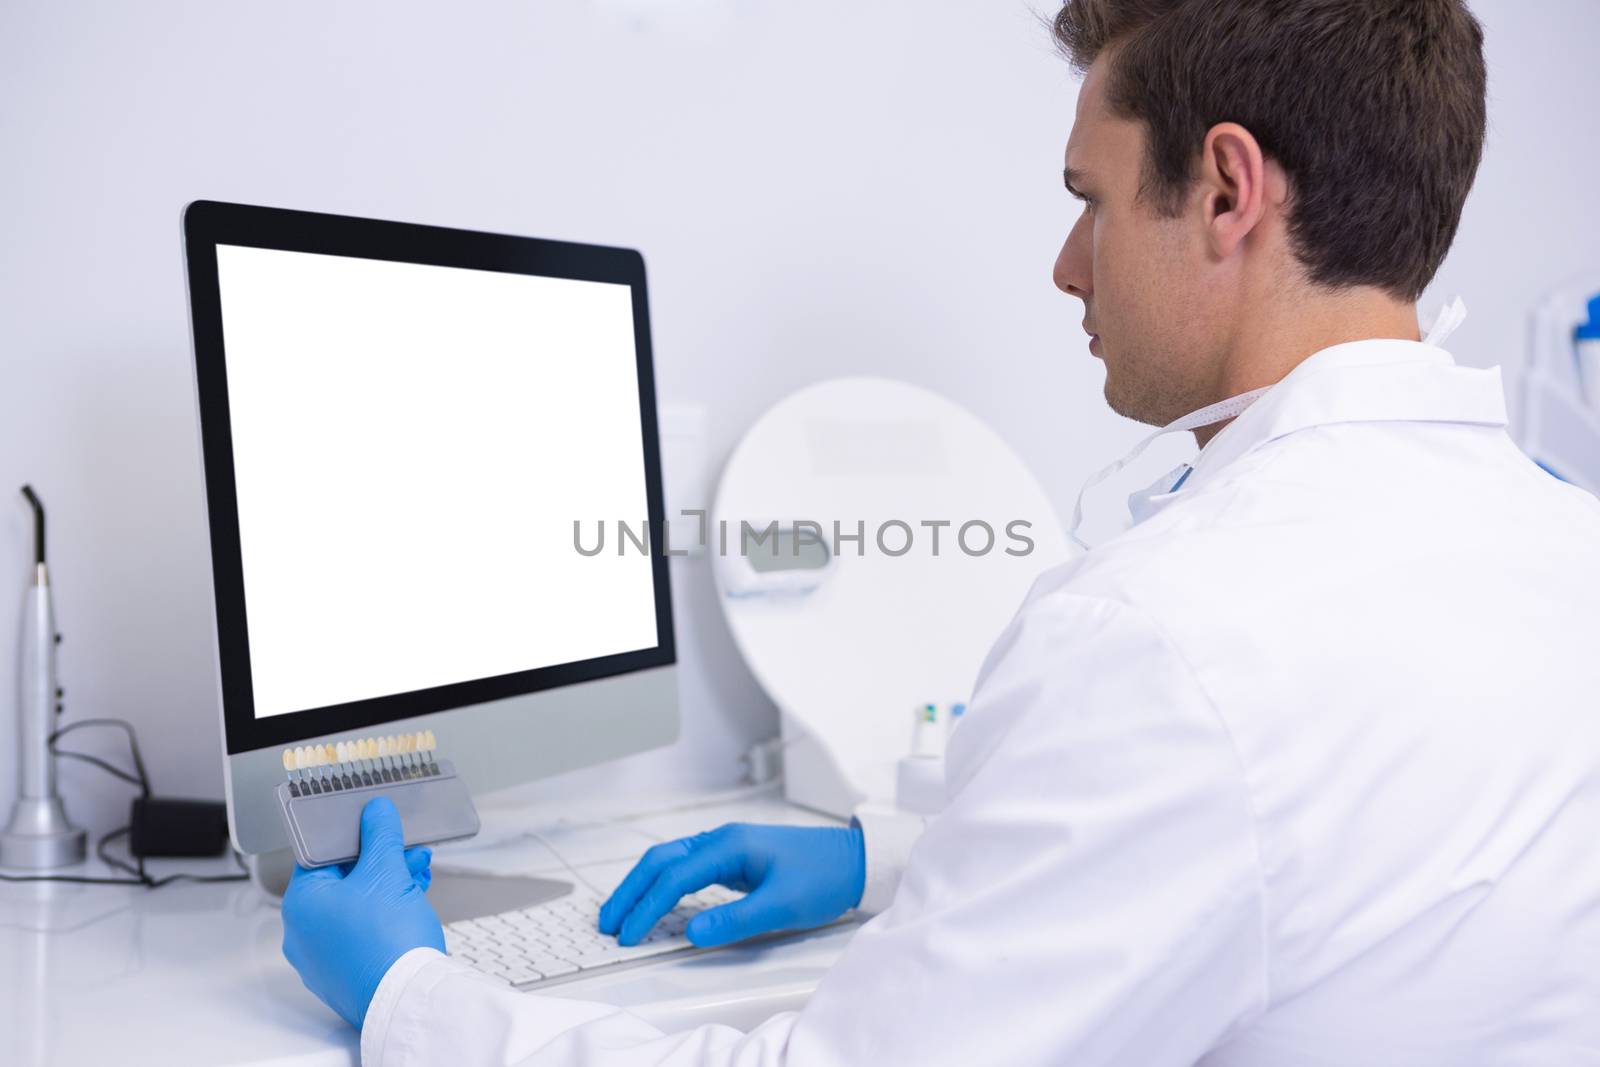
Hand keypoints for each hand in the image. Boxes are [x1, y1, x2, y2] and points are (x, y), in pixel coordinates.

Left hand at [281, 796, 445, 1028]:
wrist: (407, 999)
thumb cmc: (388, 941)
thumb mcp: (387, 872)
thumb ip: (380, 835)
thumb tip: (375, 813)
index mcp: (301, 903)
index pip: (320, 853)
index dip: (352, 834)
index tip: (374, 824)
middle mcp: (302, 932)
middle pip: (341, 880)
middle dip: (380, 860)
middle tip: (406, 850)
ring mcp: (321, 957)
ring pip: (354, 906)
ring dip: (387, 885)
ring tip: (417, 874)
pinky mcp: (344, 974)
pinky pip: (361, 932)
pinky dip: (384, 914)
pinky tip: (410, 902)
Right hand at [598, 821, 864, 947]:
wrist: (854, 859)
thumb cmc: (824, 876)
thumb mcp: (783, 904)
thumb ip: (736, 919)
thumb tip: (692, 933)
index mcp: (730, 845)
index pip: (674, 877)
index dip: (647, 907)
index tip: (629, 935)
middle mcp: (721, 840)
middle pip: (660, 861)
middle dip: (631, 891)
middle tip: (608, 923)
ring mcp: (725, 846)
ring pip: (669, 861)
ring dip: (642, 885)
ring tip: (621, 914)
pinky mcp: (732, 858)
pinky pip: (685, 868)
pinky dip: (662, 884)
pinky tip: (655, 901)